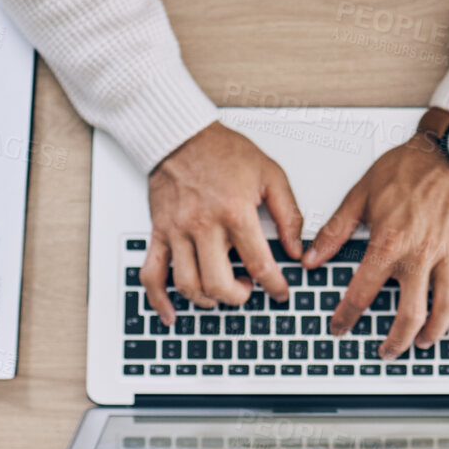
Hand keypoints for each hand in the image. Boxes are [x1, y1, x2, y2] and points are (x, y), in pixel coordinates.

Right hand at [140, 121, 303, 325]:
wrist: (182, 135)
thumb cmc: (223, 151)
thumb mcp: (270, 174)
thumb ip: (288, 214)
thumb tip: (297, 248)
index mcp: (234, 211)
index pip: (259, 264)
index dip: (275, 285)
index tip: (280, 291)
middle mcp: (203, 225)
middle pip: (219, 283)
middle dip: (239, 297)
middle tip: (248, 289)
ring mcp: (177, 231)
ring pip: (188, 284)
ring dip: (207, 299)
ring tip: (220, 293)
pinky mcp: (159, 232)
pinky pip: (151, 274)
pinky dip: (159, 300)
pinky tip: (171, 312)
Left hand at [305, 131, 448, 359]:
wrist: (448, 151)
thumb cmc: (407, 167)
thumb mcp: (360, 195)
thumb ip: (335, 231)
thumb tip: (312, 257)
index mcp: (389, 242)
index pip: (362, 293)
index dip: (347, 316)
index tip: (340, 326)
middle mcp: (420, 254)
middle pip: (409, 315)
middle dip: (395, 341)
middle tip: (386, 350)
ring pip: (444, 310)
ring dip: (431, 335)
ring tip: (420, 344)